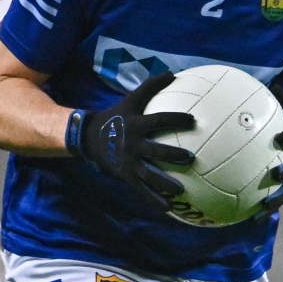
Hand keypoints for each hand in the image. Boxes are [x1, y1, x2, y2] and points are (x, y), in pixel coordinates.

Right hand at [66, 72, 195, 204]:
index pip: (159, 120)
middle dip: (172, 154)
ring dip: (165, 183)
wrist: (89, 137)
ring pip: (149, 174)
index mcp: (136, 124)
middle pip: (155, 150)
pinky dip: (154, 200)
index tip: (193, 120)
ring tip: (181, 191)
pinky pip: (142, 190)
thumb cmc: (117, 116)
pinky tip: (169, 209)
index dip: (175, 119)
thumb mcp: (131, 99)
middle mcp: (133, 144)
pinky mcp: (126, 175)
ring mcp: (129, 162)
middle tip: (191, 157)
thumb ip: (151, 86)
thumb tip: (172, 72)